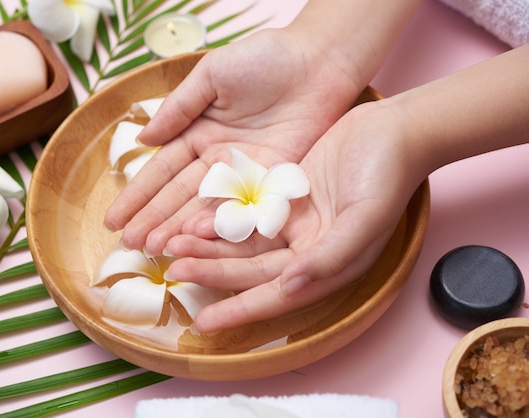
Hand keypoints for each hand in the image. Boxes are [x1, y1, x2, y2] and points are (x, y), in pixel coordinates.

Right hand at [104, 28, 362, 253]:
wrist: (318, 62)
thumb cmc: (264, 58)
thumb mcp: (212, 75)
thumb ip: (179, 109)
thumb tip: (142, 140)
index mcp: (198, 134)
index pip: (161, 171)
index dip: (138, 195)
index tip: (113, 219)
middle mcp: (217, 161)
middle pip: (179, 196)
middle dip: (153, 220)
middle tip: (129, 244)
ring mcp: (245, 176)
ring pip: (206, 208)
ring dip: (180, 229)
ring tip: (154, 249)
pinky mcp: (273, 184)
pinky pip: (243, 208)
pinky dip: (221, 226)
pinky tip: (197, 242)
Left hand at [161, 101, 428, 331]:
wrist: (395, 129)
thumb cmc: (388, 175)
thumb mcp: (364, 219)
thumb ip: (329, 257)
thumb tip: (290, 287)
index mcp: (326, 265)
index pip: (275, 295)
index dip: (239, 310)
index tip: (203, 322)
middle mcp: (306, 249)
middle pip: (250, 268)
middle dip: (212, 270)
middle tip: (175, 269)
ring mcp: (293, 222)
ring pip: (242, 241)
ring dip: (209, 245)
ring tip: (173, 245)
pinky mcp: (284, 195)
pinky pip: (245, 211)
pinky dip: (220, 216)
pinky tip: (193, 218)